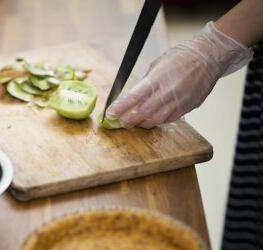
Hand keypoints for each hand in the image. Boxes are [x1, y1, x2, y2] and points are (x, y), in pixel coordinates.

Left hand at [106, 22, 252, 128]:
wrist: (209, 57)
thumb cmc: (182, 57)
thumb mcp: (157, 65)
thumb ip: (145, 82)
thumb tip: (132, 95)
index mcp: (157, 80)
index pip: (133, 98)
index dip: (120, 108)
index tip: (110, 114)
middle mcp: (167, 93)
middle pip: (142, 114)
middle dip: (128, 120)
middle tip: (119, 122)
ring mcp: (178, 102)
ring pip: (155, 120)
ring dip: (141, 123)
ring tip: (133, 122)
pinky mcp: (186, 108)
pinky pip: (168, 120)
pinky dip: (156, 121)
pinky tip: (150, 120)